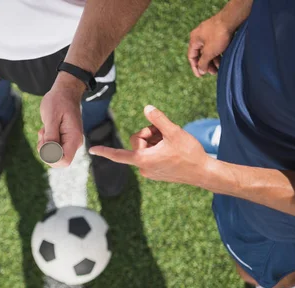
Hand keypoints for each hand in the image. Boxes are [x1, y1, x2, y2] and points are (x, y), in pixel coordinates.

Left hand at [38, 72, 85, 166]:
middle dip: (46, 152)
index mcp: (73, 138)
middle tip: (43, 135)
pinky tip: (45, 130)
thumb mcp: (51, 116)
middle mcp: (74, 143)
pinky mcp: (64, 139)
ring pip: (54, 156)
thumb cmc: (59, 101)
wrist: (65, 91)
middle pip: (59, 161)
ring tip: (44, 130)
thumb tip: (49, 152)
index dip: (51, 158)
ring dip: (45, 146)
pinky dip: (46, 142)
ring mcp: (70, 142)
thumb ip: (51, 135)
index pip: (64, 161)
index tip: (44, 142)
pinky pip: (53, 149)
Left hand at [89, 105, 212, 186]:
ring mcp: (149, 171)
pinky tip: (172, 148)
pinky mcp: (156, 173)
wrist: (203, 173)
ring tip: (170, 141)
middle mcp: (143, 167)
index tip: (91, 150)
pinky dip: (158, 148)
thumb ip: (158, 119)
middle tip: (164, 133)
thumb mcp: (174, 132)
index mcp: (143, 159)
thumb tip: (146, 108)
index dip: (104, 151)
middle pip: (137, 141)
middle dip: (149, 133)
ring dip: (155, 140)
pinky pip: (151, 155)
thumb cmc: (189, 153)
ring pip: (145, 147)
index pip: (118, 154)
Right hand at [188, 14, 233, 76]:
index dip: (195, 67)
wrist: (232, 19)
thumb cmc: (218, 35)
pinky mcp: (218, 32)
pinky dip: (218, 53)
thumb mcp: (209, 52)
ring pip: (209, 50)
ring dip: (213, 60)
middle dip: (207, 64)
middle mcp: (200, 36)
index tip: (200, 76)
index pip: (191, 56)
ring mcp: (209, 33)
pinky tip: (223, 59)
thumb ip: (203, 63)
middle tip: (213, 72)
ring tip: (219, 67)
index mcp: (194, 40)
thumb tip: (200, 70)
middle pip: (201, 54)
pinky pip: (215, 45)